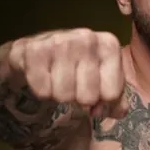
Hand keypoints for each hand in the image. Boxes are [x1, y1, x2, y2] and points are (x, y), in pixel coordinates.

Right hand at [8, 28, 127, 118]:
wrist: (40, 52)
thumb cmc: (78, 68)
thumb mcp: (104, 81)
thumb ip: (116, 101)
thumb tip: (112, 112)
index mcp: (109, 45)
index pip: (111, 94)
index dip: (102, 102)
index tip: (95, 92)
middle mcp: (87, 37)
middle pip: (88, 97)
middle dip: (79, 99)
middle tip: (73, 86)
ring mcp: (59, 40)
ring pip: (64, 95)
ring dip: (60, 95)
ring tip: (58, 80)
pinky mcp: (33, 49)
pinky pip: (42, 91)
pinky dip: (42, 91)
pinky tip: (44, 76)